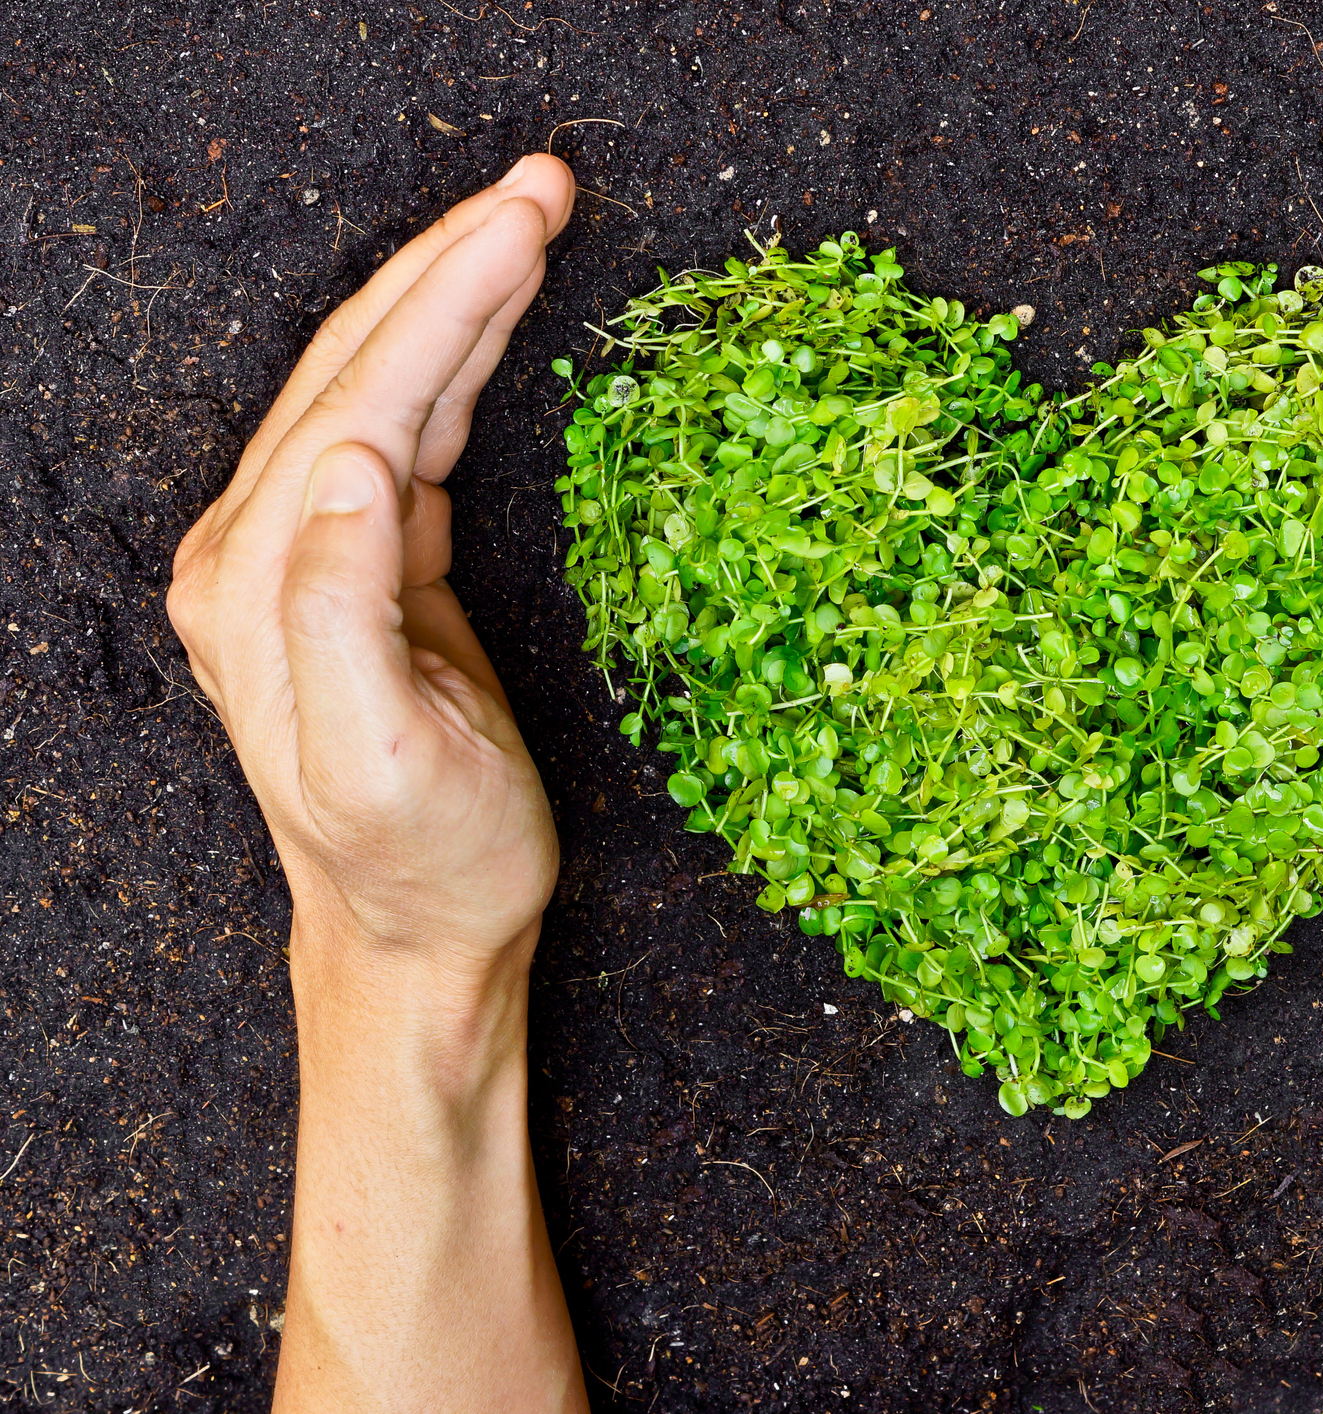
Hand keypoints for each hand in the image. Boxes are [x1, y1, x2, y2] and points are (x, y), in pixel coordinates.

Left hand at [169, 156, 586, 1413]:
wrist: (418, 935)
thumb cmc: (422, 861)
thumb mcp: (380, 757)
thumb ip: (341, 610)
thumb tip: (355, 468)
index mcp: (260, 582)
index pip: (361, 398)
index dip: (447, 302)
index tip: (530, 223)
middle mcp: (262, 549)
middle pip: (357, 363)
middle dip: (450, 262)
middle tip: (544, 184)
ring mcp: (307, 551)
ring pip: (382, 381)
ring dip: (456, 293)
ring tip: (533, 218)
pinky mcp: (364, 565)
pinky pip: (410, 427)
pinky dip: (457, 358)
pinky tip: (498, 314)